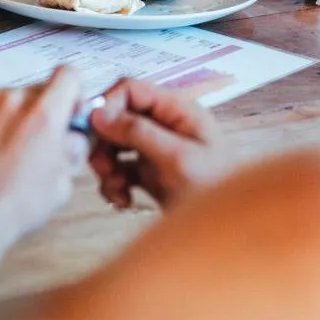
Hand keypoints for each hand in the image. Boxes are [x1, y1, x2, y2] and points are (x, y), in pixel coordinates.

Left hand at [0, 67, 88, 251]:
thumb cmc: (12, 209)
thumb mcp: (61, 186)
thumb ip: (72, 152)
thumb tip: (72, 137)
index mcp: (43, 114)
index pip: (68, 76)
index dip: (72, 94)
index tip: (66, 113)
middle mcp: (10, 100)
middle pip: (32, 92)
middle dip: (36, 114)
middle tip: (29, 146)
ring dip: (3, 122)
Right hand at [88, 80, 229, 209]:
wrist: (228, 230)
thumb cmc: (214, 189)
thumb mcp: (177, 158)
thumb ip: (138, 133)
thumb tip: (99, 114)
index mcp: (177, 110)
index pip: (132, 89)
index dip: (107, 104)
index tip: (92, 129)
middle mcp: (164, 125)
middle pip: (117, 117)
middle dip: (104, 142)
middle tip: (101, 166)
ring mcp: (156, 149)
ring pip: (114, 145)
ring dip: (107, 166)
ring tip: (115, 188)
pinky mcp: (150, 174)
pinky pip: (120, 169)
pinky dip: (114, 184)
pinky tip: (123, 201)